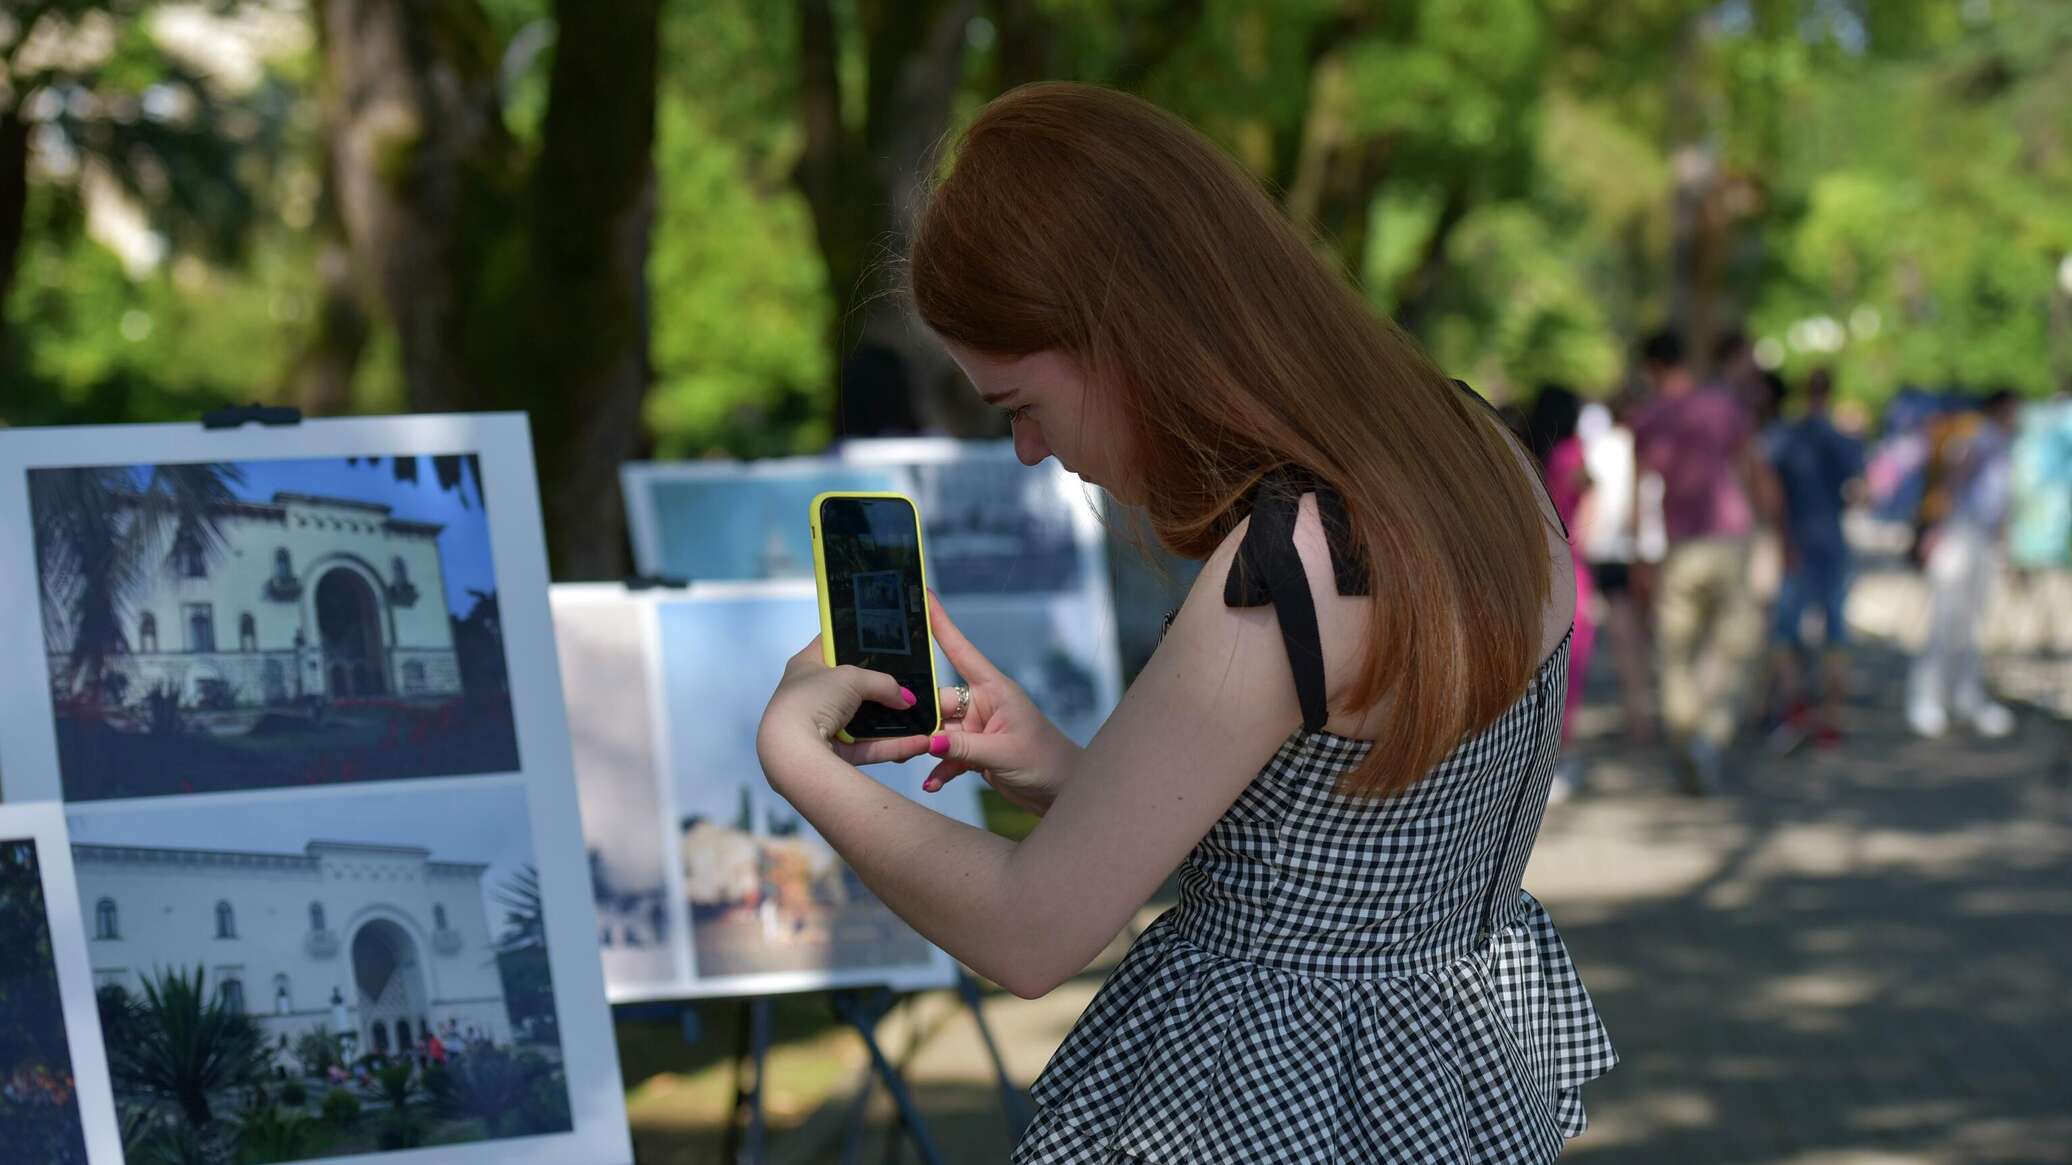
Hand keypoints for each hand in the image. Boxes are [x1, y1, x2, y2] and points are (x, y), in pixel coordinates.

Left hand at [756, 640, 929, 782]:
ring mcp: (824, 725)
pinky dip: (894, 744)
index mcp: (806, 665)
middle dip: (881, 685)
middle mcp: (812, 694)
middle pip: (852, 685)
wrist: (793, 751)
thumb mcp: (851, 677)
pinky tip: (921, 741)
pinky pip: (870, 746)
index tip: (884, 638)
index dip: (856, 638)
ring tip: (921, 712)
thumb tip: (907, 699)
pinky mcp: (836, 753)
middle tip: (911, 679)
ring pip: (864, 719)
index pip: (832, 643)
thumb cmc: (814, 698)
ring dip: (892, 719)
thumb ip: (883, 683)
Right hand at [919, 589, 1080, 815]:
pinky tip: (932, 783)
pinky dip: (939, 767)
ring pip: (937, 730)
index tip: (923, 594)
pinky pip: (947, 754)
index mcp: (994, 689)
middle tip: (897, 728)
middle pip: (937, 699)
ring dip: (925, 747)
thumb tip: (927, 742)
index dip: (940, 622)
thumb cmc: (1047, 762)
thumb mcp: (1004, 753)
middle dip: (918, 714)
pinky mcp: (975, 751)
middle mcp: (982, 704)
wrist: (1063, 791)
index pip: (960, 650)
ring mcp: (977, 728)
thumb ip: (964, 748)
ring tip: (908, 759)